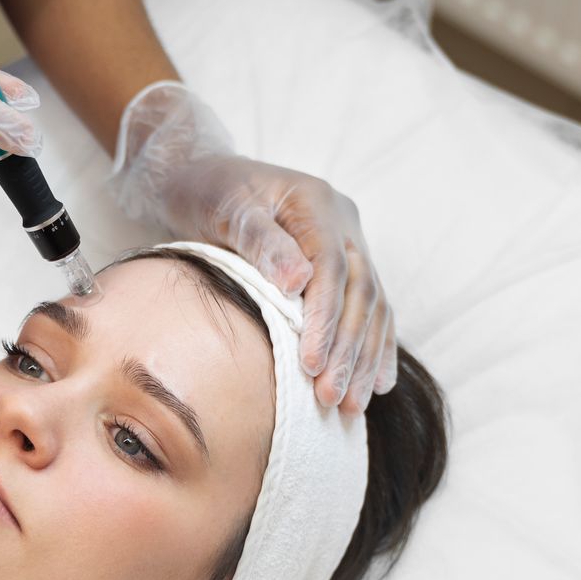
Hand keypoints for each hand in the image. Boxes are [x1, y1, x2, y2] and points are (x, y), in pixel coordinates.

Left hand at [106, 82, 396, 414]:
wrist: (203, 174)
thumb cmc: (209, 192)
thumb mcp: (225, 209)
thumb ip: (261, 240)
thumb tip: (298, 280)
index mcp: (317, 203)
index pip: (333, 268)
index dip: (326, 319)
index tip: (312, 364)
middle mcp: (343, 222)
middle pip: (360, 291)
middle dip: (348, 349)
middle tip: (332, 397)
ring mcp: (349, 242)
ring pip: (372, 304)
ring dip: (364, 357)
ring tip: (351, 404)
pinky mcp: (343, 264)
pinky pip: (370, 307)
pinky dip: (374, 346)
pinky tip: (377, 383)